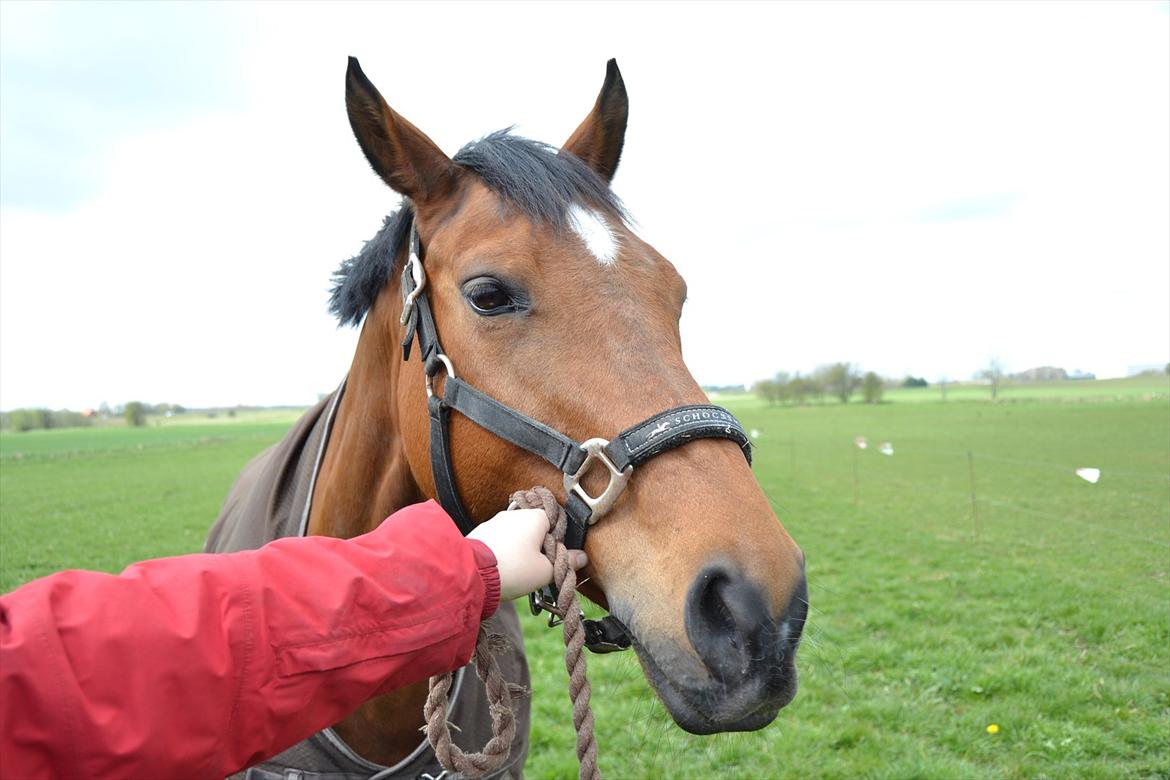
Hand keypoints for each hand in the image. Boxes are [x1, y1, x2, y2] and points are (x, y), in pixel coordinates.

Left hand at [468, 508, 587, 601]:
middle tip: (537, 569)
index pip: (555, 523)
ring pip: (516, 535)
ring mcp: (495, 521)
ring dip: (520, 550)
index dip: (558, 542)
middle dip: (537, 547)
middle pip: (535, 529)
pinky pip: (499, 540)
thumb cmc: (514, 569)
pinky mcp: (481, 532)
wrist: (472, 574)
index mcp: (536, 517)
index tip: (555, 559)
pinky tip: (502, 568)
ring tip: (517, 572)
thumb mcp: (545, 571)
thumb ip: (566, 563)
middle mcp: (516, 514)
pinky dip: (503, 552)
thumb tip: (582, 557)